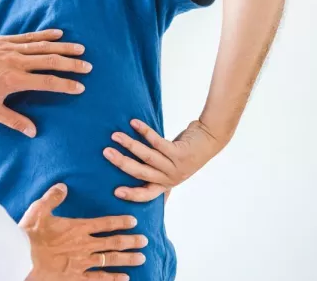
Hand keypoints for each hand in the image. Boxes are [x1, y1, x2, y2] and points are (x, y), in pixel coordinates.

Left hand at [0, 30, 91, 136]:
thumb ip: (12, 120)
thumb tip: (33, 132)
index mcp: (15, 79)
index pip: (47, 82)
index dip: (65, 85)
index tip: (80, 87)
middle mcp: (18, 62)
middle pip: (51, 61)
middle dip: (71, 64)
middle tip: (88, 67)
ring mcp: (13, 49)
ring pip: (44, 46)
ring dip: (64, 48)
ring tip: (81, 49)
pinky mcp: (7, 40)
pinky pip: (31, 37)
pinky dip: (46, 35)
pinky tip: (59, 34)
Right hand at [21, 184, 147, 280]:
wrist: (23, 257)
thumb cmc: (30, 234)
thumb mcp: (39, 210)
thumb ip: (53, 197)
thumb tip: (63, 186)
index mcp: (78, 227)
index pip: (105, 223)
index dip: (121, 221)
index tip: (134, 221)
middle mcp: (85, 245)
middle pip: (114, 242)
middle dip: (131, 241)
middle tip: (145, 241)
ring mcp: (83, 262)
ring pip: (111, 260)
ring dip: (127, 259)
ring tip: (142, 258)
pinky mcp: (76, 277)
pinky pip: (99, 279)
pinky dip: (112, 279)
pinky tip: (124, 279)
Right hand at [103, 120, 223, 201]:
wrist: (210, 140)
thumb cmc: (186, 152)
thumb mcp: (173, 168)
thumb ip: (158, 172)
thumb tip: (135, 174)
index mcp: (166, 183)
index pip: (147, 194)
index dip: (132, 195)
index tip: (115, 192)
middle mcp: (170, 177)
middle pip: (141, 172)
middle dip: (121, 163)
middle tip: (105, 153)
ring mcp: (175, 165)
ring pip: (147, 156)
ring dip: (129, 145)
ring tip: (115, 136)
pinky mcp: (179, 152)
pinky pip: (157, 142)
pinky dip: (144, 132)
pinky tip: (134, 123)